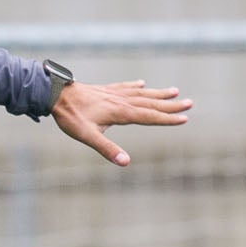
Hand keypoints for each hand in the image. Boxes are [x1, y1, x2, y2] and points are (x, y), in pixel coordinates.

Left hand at [51, 79, 192, 166]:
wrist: (55, 95)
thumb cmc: (71, 117)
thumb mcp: (87, 137)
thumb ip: (107, 149)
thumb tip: (125, 162)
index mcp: (121, 113)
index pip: (150, 116)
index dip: (168, 118)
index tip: (185, 118)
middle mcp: (121, 101)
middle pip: (151, 103)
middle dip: (171, 104)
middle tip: (190, 103)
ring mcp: (114, 93)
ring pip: (141, 93)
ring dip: (159, 93)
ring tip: (175, 91)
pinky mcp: (105, 90)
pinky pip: (126, 87)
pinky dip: (136, 86)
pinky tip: (142, 84)